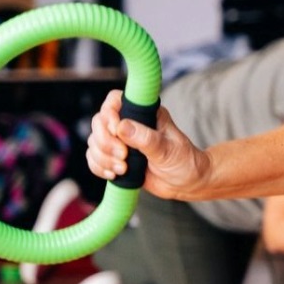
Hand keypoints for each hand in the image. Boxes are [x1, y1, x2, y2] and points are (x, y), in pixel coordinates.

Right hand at [86, 90, 209, 199]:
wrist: (188, 183)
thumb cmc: (185, 161)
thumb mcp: (168, 149)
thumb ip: (146, 138)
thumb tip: (121, 127)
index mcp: (145, 113)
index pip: (115, 100)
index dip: (109, 114)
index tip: (116, 131)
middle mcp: (130, 124)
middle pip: (99, 122)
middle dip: (105, 142)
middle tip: (123, 156)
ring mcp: (121, 141)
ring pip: (95, 142)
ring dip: (103, 157)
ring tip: (123, 169)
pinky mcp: (116, 158)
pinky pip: (94, 158)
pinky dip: (99, 167)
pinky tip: (114, 174)